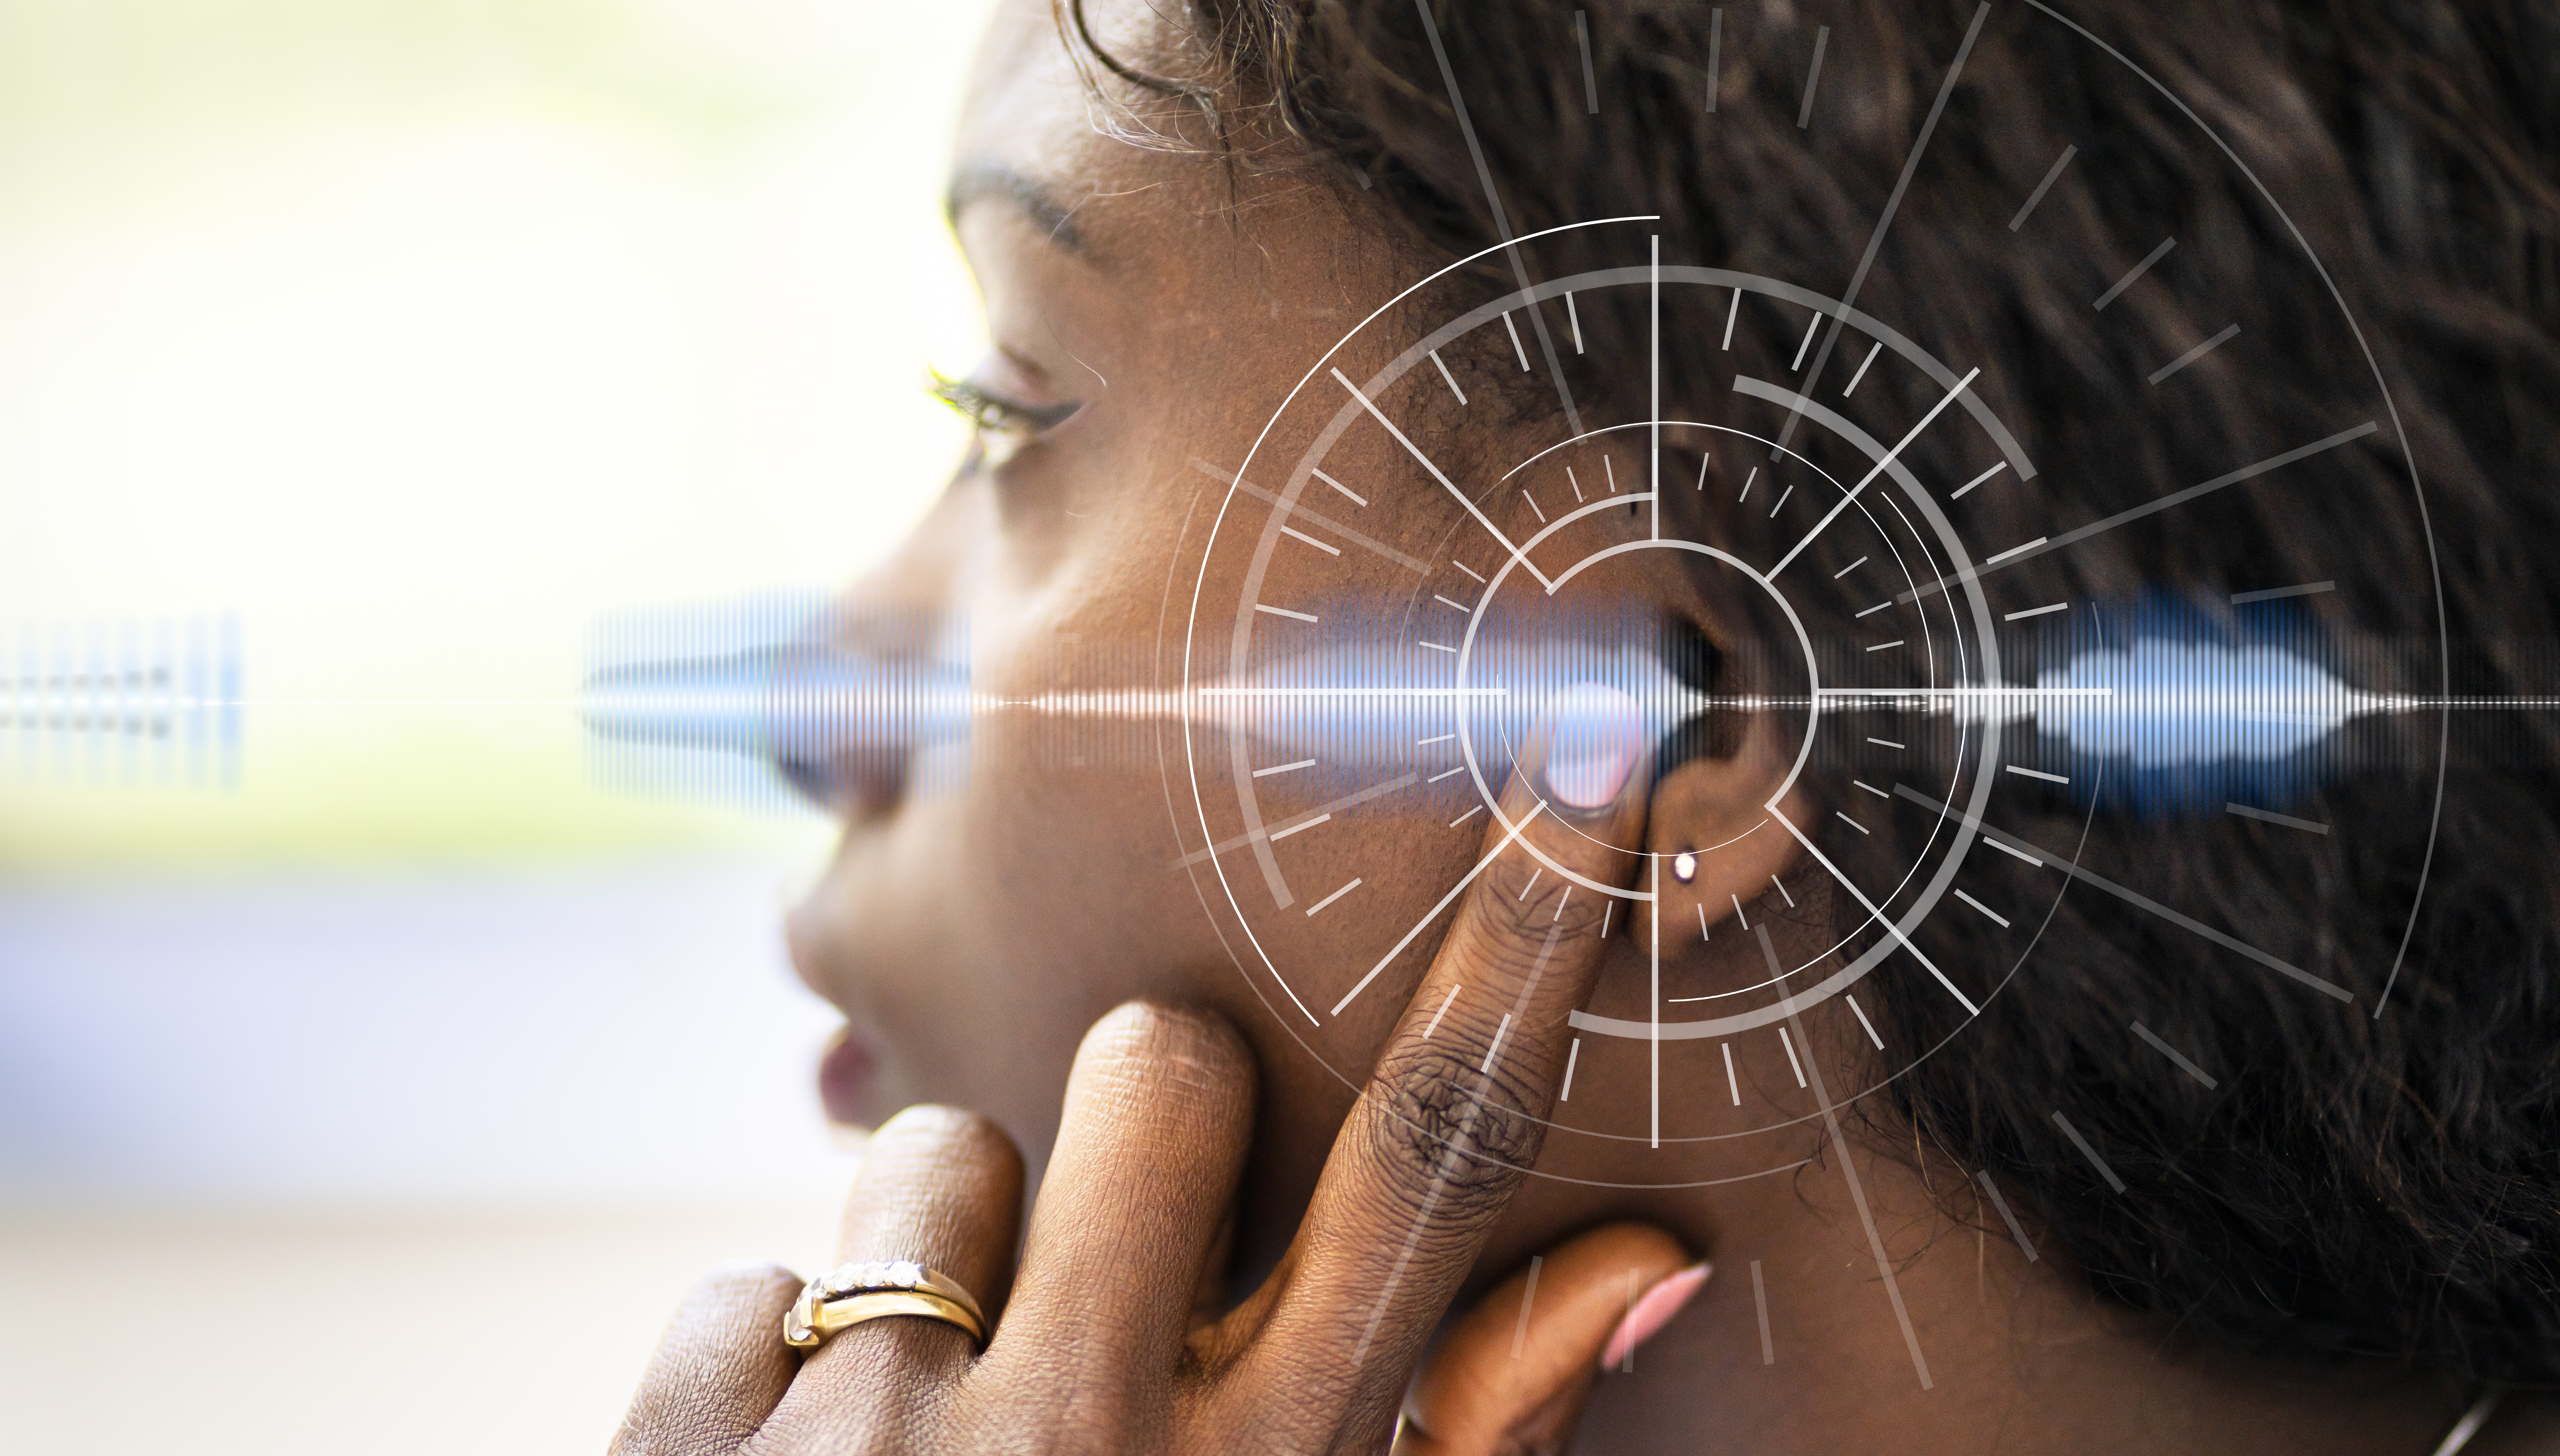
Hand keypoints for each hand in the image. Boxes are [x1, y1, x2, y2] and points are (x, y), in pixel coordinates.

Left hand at [615, 684, 1708, 1453]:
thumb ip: (1466, 1440)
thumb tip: (1645, 1262)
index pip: (1438, 1167)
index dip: (1532, 956)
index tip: (1595, 767)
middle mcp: (1084, 1447)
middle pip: (1164, 1065)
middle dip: (1149, 1114)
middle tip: (1116, 1258)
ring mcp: (870, 1447)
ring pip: (931, 1155)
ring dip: (940, 1264)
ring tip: (937, 1422)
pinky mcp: (684, 1449)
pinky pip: (741, 1282)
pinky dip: (769, 1375)